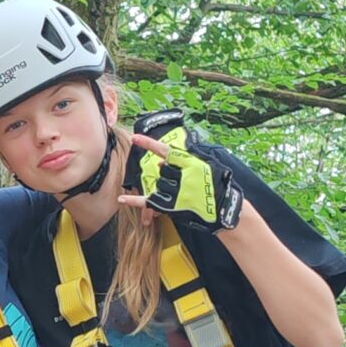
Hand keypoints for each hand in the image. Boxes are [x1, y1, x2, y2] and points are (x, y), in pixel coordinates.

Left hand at [120, 121, 244, 231]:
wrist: (224, 209)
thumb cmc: (219, 184)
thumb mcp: (209, 164)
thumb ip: (188, 157)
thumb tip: (163, 160)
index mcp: (191, 163)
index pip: (166, 150)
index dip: (149, 144)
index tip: (135, 138)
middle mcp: (181, 177)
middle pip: (162, 170)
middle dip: (169, 174)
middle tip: (184, 181)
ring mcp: (175, 192)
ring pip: (157, 184)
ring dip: (165, 187)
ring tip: (181, 192)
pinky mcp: (171, 207)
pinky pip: (148, 202)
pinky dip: (133, 201)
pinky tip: (121, 199)